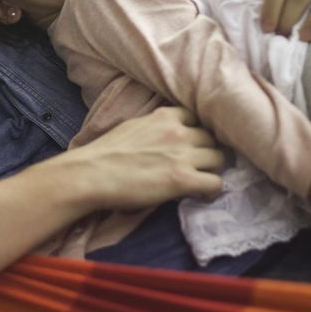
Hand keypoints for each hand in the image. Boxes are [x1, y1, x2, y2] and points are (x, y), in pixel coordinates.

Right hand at [60, 107, 223, 211]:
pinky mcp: (182, 179)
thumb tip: (168, 135)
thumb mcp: (136, 126)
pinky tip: (201, 195)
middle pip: (213, 139)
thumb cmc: (105, 152)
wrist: (91, 174)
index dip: (199, 133)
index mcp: (166, 116)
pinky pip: (215, 184)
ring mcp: (182, 155)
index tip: (194, 145)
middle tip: (199, 166)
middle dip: (208, 152)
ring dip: (212, 170)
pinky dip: (212, 191)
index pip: (199, 118)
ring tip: (201, 180)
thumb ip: (157, 126)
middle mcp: (179, 131)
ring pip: (219, 159)